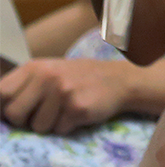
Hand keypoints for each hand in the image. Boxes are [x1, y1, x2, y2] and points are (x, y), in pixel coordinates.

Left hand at [0, 59, 130, 133]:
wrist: (119, 79)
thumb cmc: (80, 78)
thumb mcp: (50, 71)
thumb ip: (25, 85)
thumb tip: (1, 109)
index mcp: (36, 67)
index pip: (1, 93)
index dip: (4, 108)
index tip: (15, 113)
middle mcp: (48, 77)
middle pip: (14, 114)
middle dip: (25, 120)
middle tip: (43, 113)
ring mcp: (63, 92)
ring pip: (37, 127)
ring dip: (50, 125)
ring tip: (65, 110)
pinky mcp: (77, 108)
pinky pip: (59, 130)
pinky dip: (67, 126)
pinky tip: (78, 113)